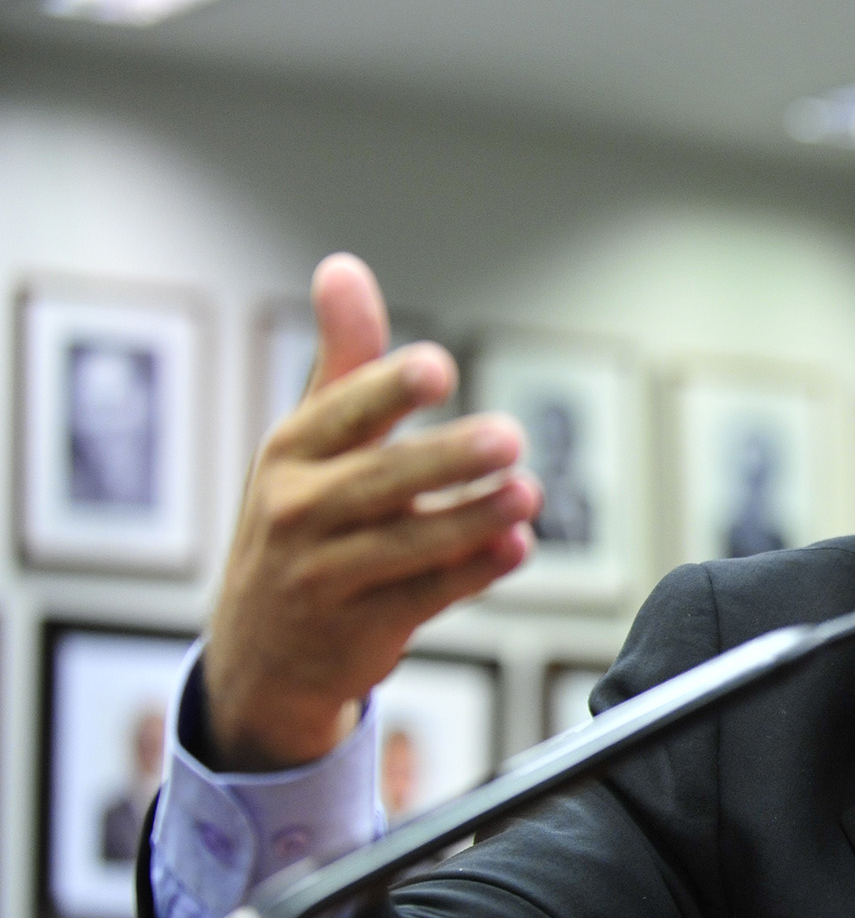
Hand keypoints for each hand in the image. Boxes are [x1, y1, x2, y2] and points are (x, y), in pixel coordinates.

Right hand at [204, 254, 540, 770]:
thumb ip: (344, 359)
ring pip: (407, 543)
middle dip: (447, 458)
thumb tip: (343, 266)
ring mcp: (326, 575)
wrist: (262, 651)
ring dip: (472, 519)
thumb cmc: (302, 519)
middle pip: (381, 480)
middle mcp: (299, 511)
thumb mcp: (309, 439)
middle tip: (511, 435)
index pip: (339, 413)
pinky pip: (424, 596)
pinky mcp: (359, 630)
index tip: (437, 367)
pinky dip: (473, 573)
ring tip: (527, 492)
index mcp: (290, 452)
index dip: (386, 390)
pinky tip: (516, 547)